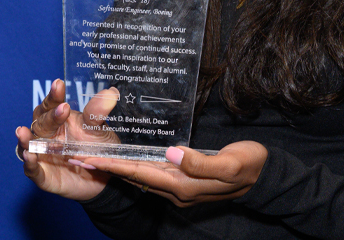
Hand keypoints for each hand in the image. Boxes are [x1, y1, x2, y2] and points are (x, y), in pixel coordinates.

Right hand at [16, 79, 119, 201]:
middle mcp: (46, 135)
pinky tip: (28, 155)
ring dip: (25, 138)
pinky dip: (29, 162)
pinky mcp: (42, 176)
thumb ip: (98, 113)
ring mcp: (42, 155)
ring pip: (28, 144)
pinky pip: (32, 169)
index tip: (59, 84)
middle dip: (50, 116)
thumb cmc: (96, 148)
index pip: (52, 104)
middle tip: (62, 109)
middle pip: (41, 122)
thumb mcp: (99, 130)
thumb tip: (111, 92)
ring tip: (23, 132)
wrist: (103, 179)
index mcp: (58, 119)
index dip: (54, 95)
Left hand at [82, 141, 267, 206]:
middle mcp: (178, 189)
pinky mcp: (185, 181)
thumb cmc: (250, 164)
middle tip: (78, 158)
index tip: (90, 159)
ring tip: (94, 160)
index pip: (142, 173)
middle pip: (136, 177)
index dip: (114, 166)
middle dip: (107, 169)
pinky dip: (135, 168)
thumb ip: (201, 161)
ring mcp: (181, 187)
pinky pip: (153, 175)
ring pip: (142, 177)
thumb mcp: (231, 162)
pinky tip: (127, 161)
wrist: (265, 176)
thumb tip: (172, 153)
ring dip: (117, 169)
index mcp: (185, 185)